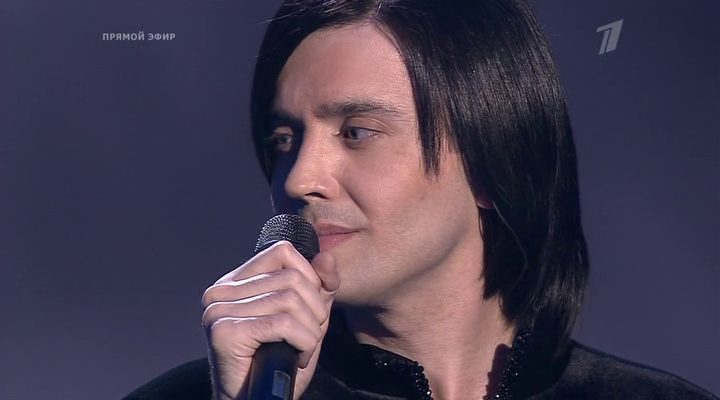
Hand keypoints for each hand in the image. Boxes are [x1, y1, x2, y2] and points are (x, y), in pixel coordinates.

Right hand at [201, 241, 339, 399]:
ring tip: (301, 350)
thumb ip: (319, 287)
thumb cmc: (279, 365)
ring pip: (290, 300)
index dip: (309, 278)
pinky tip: (297, 358)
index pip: (282, 252)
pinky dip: (303, 343)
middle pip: (291, 278)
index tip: (311, 310)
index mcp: (236, 281)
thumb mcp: (307, 318)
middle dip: (314, 311)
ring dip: (310, 331)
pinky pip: (283, 323)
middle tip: (307, 337)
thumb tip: (327, 258)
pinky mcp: (226, 331)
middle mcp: (221, 290)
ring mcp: (219, 309)